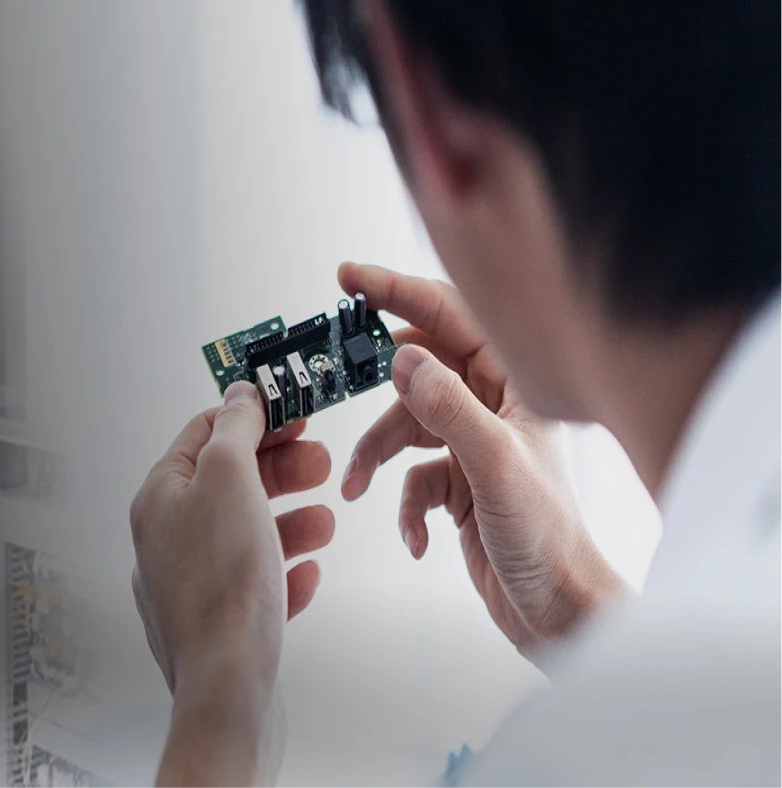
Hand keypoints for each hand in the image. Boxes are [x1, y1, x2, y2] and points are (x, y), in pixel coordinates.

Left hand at [131, 382, 333, 786]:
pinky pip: (250, 584)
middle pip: (228, 483)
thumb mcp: (231, 478)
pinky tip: (306, 576)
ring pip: (243, 533)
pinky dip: (281, 571)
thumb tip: (240, 393)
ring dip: (288, 520)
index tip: (294, 413)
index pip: (203, 434)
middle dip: (279, 470)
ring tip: (324, 523)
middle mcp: (165, 537)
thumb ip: (235, 429)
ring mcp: (186, 583)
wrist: (226, 684)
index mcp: (159, 498)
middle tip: (320, 464)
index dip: (252, 418)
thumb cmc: (223, 583)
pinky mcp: (212, 623)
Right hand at [339, 263, 627, 665]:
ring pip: (404, 426)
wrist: (559, 613)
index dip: (397, 291)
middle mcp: (493, 407)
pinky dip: (403, 505)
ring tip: (356, 485)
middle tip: (335, 378)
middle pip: (417, 367)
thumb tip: (401, 359)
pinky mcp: (458, 484)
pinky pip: (411, 476)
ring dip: (376, 456)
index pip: (450, 316)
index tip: (349, 279)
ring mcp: (473, 445)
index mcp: (514, 385)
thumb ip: (446, 407)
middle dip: (375, 385)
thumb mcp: (492, 465)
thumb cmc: (549, 540)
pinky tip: (417, 537)